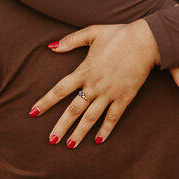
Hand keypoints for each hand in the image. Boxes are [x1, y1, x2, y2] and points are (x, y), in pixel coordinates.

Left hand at [31, 19, 159, 146]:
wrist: (145, 41)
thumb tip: (51, 46)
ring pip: (91, 117)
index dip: (46, 102)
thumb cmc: (118, 35)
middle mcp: (94, 85)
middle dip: (61, 126)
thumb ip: (70, 41)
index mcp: (84, 71)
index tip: (33, 113)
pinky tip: (98, 140)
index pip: (59, 90)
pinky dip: (106, 130)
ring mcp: (109, 93)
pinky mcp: (124, 97)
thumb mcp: (92, 33)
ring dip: (80, 133)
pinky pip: (113, 117)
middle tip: (51, 140)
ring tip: (70, 146)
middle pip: (73, 110)